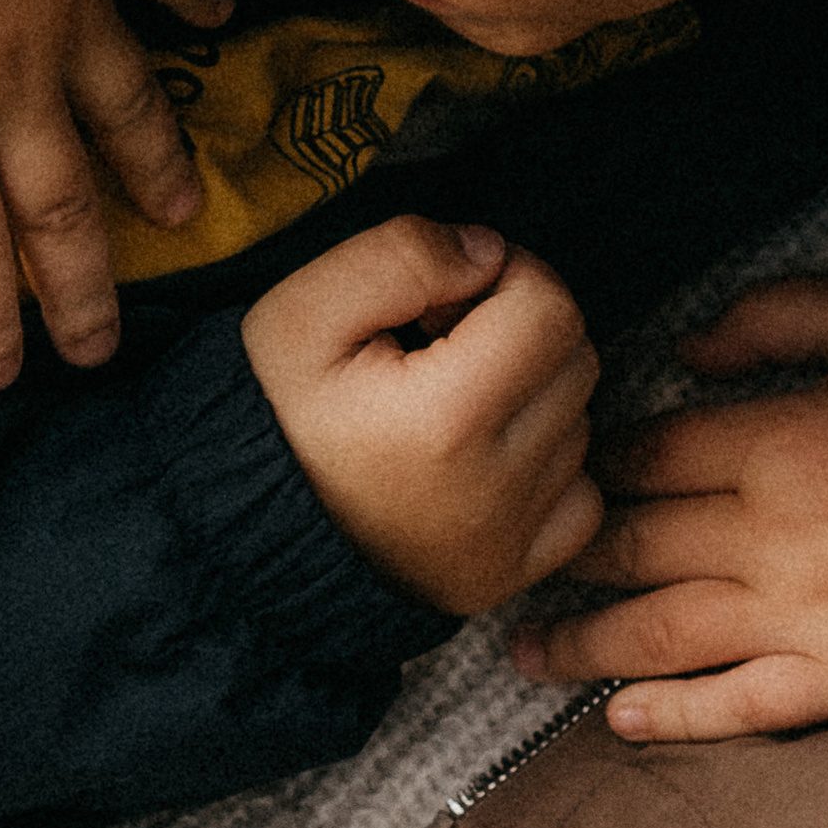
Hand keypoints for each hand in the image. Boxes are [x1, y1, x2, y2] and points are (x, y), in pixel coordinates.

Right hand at [243, 216, 601, 614]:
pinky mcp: (512, 574)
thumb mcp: (302, 313)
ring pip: (577, 423)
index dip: (502, 279)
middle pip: (574, 361)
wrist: (246, 530)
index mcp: (444, 419)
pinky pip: (581, 498)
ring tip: (447, 413)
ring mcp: (508, 541)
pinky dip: (542, 472)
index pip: (548, 306)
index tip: (442, 305)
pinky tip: (478, 466)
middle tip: (439, 354)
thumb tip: (488, 254)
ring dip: (527, 400)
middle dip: (519, 336)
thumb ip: (399, 253)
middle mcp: (491, 490)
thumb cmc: (275, 419)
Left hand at [511, 277, 827, 738]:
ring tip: (523, 655)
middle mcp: (774, 537)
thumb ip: (786, 319)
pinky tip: (620, 720)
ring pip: (659, 633)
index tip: (554, 469)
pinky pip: (743, 706)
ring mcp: (806, 617)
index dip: (592, 464)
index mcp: (783, 442)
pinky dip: (676, 717)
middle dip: (563, 557)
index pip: (645, 456)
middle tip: (496, 570)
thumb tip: (690, 347)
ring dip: (581, 645)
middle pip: (633, 546)